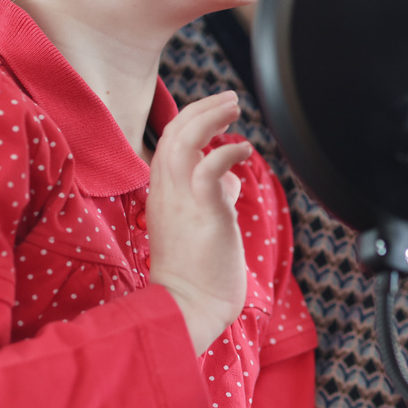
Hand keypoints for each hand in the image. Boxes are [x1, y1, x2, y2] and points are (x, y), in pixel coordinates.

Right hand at [147, 92, 251, 353]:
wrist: (188, 308)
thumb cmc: (197, 272)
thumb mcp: (201, 226)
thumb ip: (213, 197)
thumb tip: (231, 179)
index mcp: (163, 194)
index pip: (170, 143)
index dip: (192, 120)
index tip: (215, 109)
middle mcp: (167, 192)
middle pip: (175, 134)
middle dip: (203, 109)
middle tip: (230, 99)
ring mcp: (183, 201)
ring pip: (185, 143)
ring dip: (210, 119)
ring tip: (234, 107)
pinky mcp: (205, 213)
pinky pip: (210, 170)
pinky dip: (227, 152)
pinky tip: (244, 148)